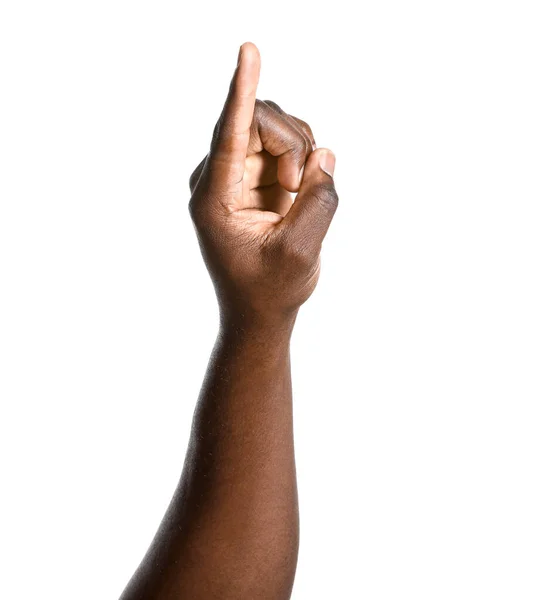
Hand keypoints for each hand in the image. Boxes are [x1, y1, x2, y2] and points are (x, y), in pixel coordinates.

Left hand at [188, 42, 337, 325]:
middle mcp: (217, 179)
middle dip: (294, 145)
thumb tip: (325, 154)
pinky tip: (300, 188)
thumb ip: (319, 201)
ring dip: (301, 151)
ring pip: (273, 127)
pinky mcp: (251, 176)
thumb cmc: (271, 290)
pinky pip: (281, 142)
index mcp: (214, 199)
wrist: (258, 311)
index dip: (242, 90)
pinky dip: (302, 157)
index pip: (228, 133)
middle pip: (259, 121)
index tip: (248, 50)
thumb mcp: (300, 253)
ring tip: (301, 194)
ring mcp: (233, 174)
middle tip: (303, 186)